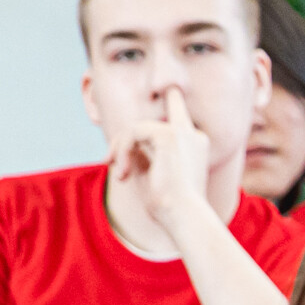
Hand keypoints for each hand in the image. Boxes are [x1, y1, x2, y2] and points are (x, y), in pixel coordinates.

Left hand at [116, 87, 215, 230]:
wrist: (184, 216)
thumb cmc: (170, 206)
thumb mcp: (153, 176)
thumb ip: (142, 154)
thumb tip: (122, 144)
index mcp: (196, 146)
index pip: (180, 114)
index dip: (174, 100)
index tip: (170, 89)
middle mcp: (194, 136)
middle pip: (149, 123)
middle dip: (123, 142)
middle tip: (109, 162)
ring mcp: (184, 133)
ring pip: (137, 128)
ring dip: (120, 150)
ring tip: (120, 175)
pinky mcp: (170, 135)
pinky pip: (133, 132)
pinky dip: (122, 151)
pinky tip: (123, 173)